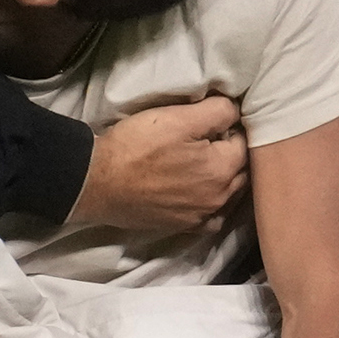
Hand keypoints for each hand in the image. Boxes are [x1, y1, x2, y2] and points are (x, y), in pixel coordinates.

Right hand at [71, 95, 247, 234]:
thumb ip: (218, 111)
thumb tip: (237, 110)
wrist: (94, 182)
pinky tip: (204, 195)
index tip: (214, 123)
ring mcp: (200, 216)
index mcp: (222, 169)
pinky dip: (214, 207)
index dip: (230, 129)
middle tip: (209, 141)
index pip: (244, 142)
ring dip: (227, 179)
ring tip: (206, 163)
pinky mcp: (182, 227)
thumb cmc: (136, 147)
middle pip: (241, 170)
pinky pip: (211, 219)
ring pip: (230, 194)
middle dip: (232, 154)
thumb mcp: (178, 118)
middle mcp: (218, 197)